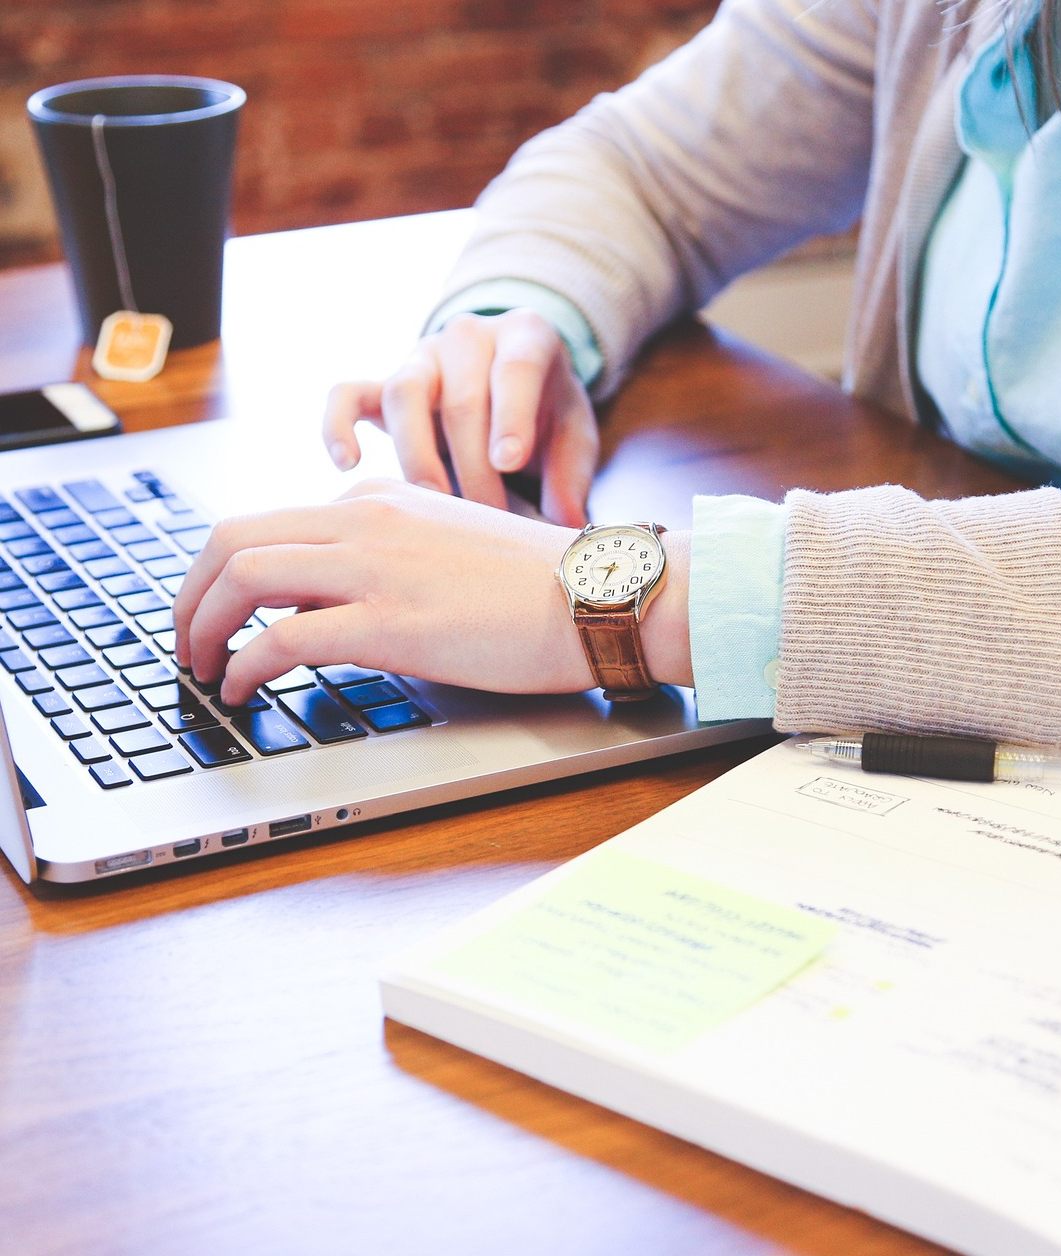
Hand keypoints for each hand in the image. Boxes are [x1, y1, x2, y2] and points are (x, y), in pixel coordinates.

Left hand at [173, 479, 596, 706]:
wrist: (596, 594)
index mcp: (379, 500)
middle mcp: (365, 520)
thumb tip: (325, 604)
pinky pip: (283, 638)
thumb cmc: (537, 583)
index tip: (220, 612)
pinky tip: (243, 690)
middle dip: (190, 593)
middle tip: (186, 640)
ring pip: (243, 577)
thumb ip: (384, 559)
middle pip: (233, 538)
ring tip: (202, 668)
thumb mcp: (446, 546)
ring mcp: (375, 567)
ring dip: (202, 626)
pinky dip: (243, 666)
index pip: (271, 524)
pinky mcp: (389, 622)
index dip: (226, 574)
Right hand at [323, 309, 598, 526]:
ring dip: (418, 457)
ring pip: (404, 394)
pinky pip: (347, 394)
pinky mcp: (383, 384)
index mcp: (526, 336)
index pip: (516, 368)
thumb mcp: (574, 435)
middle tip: (488, 518)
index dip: (511, 416)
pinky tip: (348, 465)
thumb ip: (572, 476)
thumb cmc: (548, 414)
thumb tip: (567, 526)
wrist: (513, 383)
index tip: (509, 462)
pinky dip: (338, 425)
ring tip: (435, 506)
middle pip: (461, 398)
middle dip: (473, 466)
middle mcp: (469, 337)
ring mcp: (422, 358)